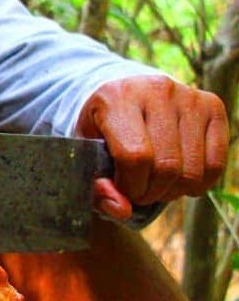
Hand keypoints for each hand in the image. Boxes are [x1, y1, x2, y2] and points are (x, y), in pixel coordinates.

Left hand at [75, 75, 227, 219]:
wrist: (125, 94)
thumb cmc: (102, 128)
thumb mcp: (86, 154)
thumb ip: (96, 187)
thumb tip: (123, 210)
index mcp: (117, 98)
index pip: (134, 156)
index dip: (130, 185)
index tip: (122, 189)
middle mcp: (156, 90)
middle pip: (166, 166)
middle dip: (151, 192)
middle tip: (140, 191)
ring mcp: (189, 96)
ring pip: (192, 169)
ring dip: (173, 190)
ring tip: (157, 184)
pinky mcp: (213, 106)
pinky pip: (215, 163)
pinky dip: (198, 184)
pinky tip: (180, 180)